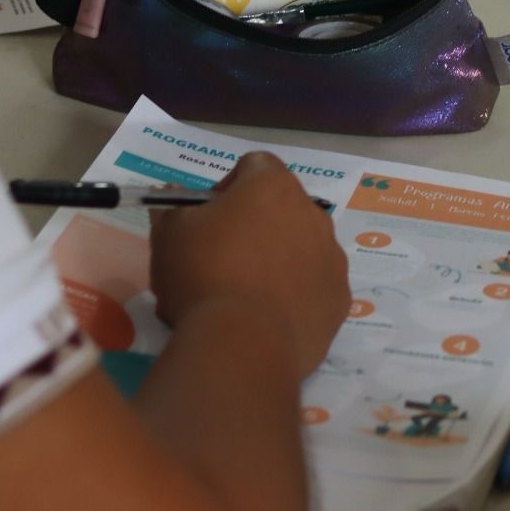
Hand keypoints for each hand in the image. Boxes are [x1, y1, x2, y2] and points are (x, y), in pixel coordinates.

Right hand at [149, 152, 349, 376]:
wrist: (242, 344)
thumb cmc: (203, 275)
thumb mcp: (169, 235)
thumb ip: (174, 208)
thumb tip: (174, 197)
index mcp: (274, 187)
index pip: (256, 166)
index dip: (230, 186)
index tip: (210, 217)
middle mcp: (314, 214)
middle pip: (284, 208)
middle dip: (257, 225)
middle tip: (225, 258)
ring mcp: (333, 257)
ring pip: (305, 247)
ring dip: (281, 259)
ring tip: (247, 294)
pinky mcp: (340, 297)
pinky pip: (317, 286)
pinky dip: (298, 295)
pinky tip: (270, 317)